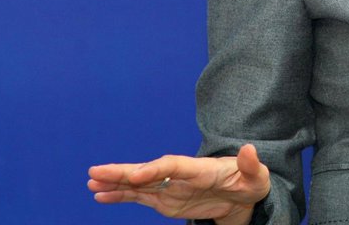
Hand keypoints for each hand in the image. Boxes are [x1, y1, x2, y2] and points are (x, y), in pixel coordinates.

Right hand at [88, 143, 270, 224]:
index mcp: (201, 169)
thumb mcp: (256, 177)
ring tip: (91, 183)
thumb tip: (250, 149)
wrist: (244, 194)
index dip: (155, 169)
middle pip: (148, 171)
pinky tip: (99, 196)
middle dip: (123, 172)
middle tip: (96, 172)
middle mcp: (180, 175)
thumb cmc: (250, 182)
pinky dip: (119, 196)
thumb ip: (251, 165)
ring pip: (138, 184)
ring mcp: (170, 187)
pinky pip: (139, 197)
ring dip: (115, 183)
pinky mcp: (165, 199)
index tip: (136, 175)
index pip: (174, 166)